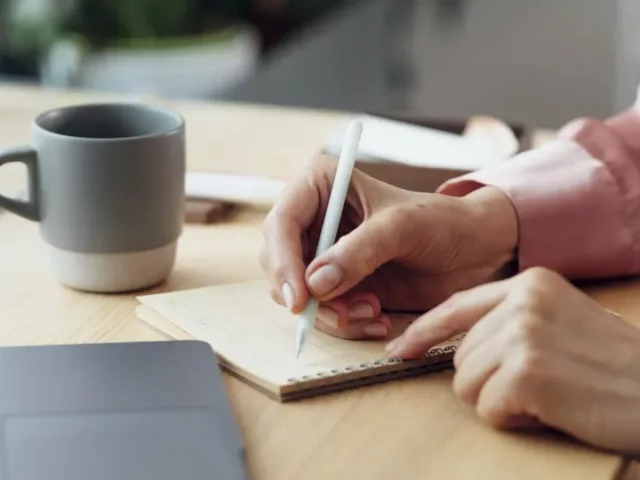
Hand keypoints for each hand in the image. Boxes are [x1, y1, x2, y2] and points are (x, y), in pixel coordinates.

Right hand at [259, 154, 517, 339]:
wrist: (474, 250)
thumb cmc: (442, 221)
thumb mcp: (402, 227)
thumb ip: (359, 252)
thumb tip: (315, 284)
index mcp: (323, 186)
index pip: (282, 222)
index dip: (282, 261)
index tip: (298, 297)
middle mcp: (317, 220)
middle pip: (280, 262)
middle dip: (306, 295)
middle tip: (339, 315)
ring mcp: (326, 255)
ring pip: (299, 294)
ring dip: (331, 313)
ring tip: (371, 311)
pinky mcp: (340, 284)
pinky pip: (324, 312)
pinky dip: (345, 323)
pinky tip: (376, 317)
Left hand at [386, 267, 639, 455]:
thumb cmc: (616, 366)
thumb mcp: (563, 322)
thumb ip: (511, 322)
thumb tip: (455, 348)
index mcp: (530, 284)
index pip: (457, 307)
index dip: (424, 331)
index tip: (402, 348)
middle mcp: (522, 301)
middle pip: (460, 357)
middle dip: (490, 382)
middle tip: (543, 384)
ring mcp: (523, 334)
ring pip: (467, 385)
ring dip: (503, 401)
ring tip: (551, 394)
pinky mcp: (527, 372)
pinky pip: (488, 409)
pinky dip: (515, 419)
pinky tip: (554, 409)